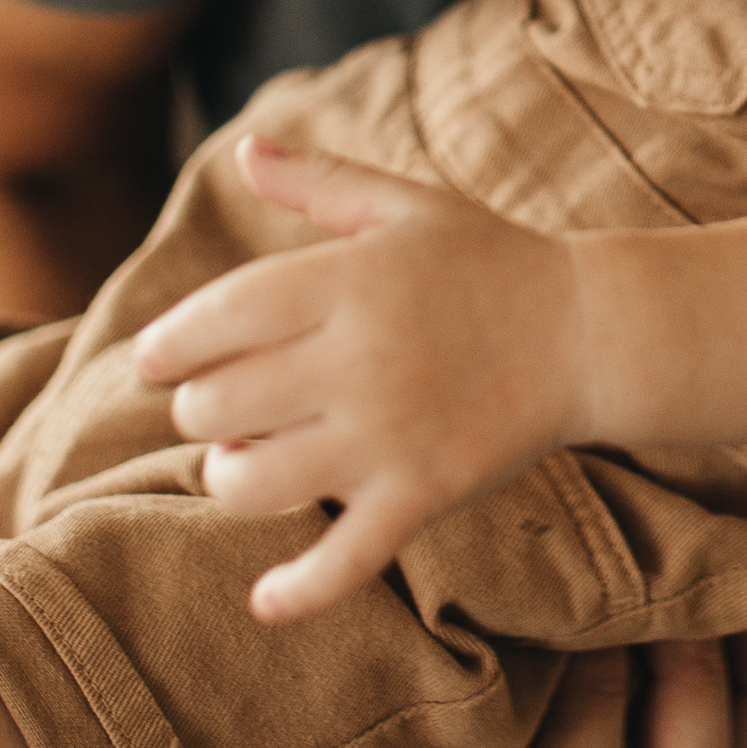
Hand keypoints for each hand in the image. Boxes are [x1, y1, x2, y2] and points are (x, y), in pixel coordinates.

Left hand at [136, 135, 590, 620]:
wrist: (591, 334)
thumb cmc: (491, 262)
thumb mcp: (408, 207)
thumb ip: (321, 182)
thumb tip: (244, 148)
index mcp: (348, 282)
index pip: (217, 318)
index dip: (167, 343)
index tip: (155, 358)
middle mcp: (360, 359)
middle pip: (217, 405)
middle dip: (198, 409)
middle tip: (217, 406)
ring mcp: (390, 435)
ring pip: (254, 484)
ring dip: (228, 478)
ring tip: (243, 462)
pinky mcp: (424, 495)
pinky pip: (345, 559)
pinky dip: (299, 590)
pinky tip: (265, 599)